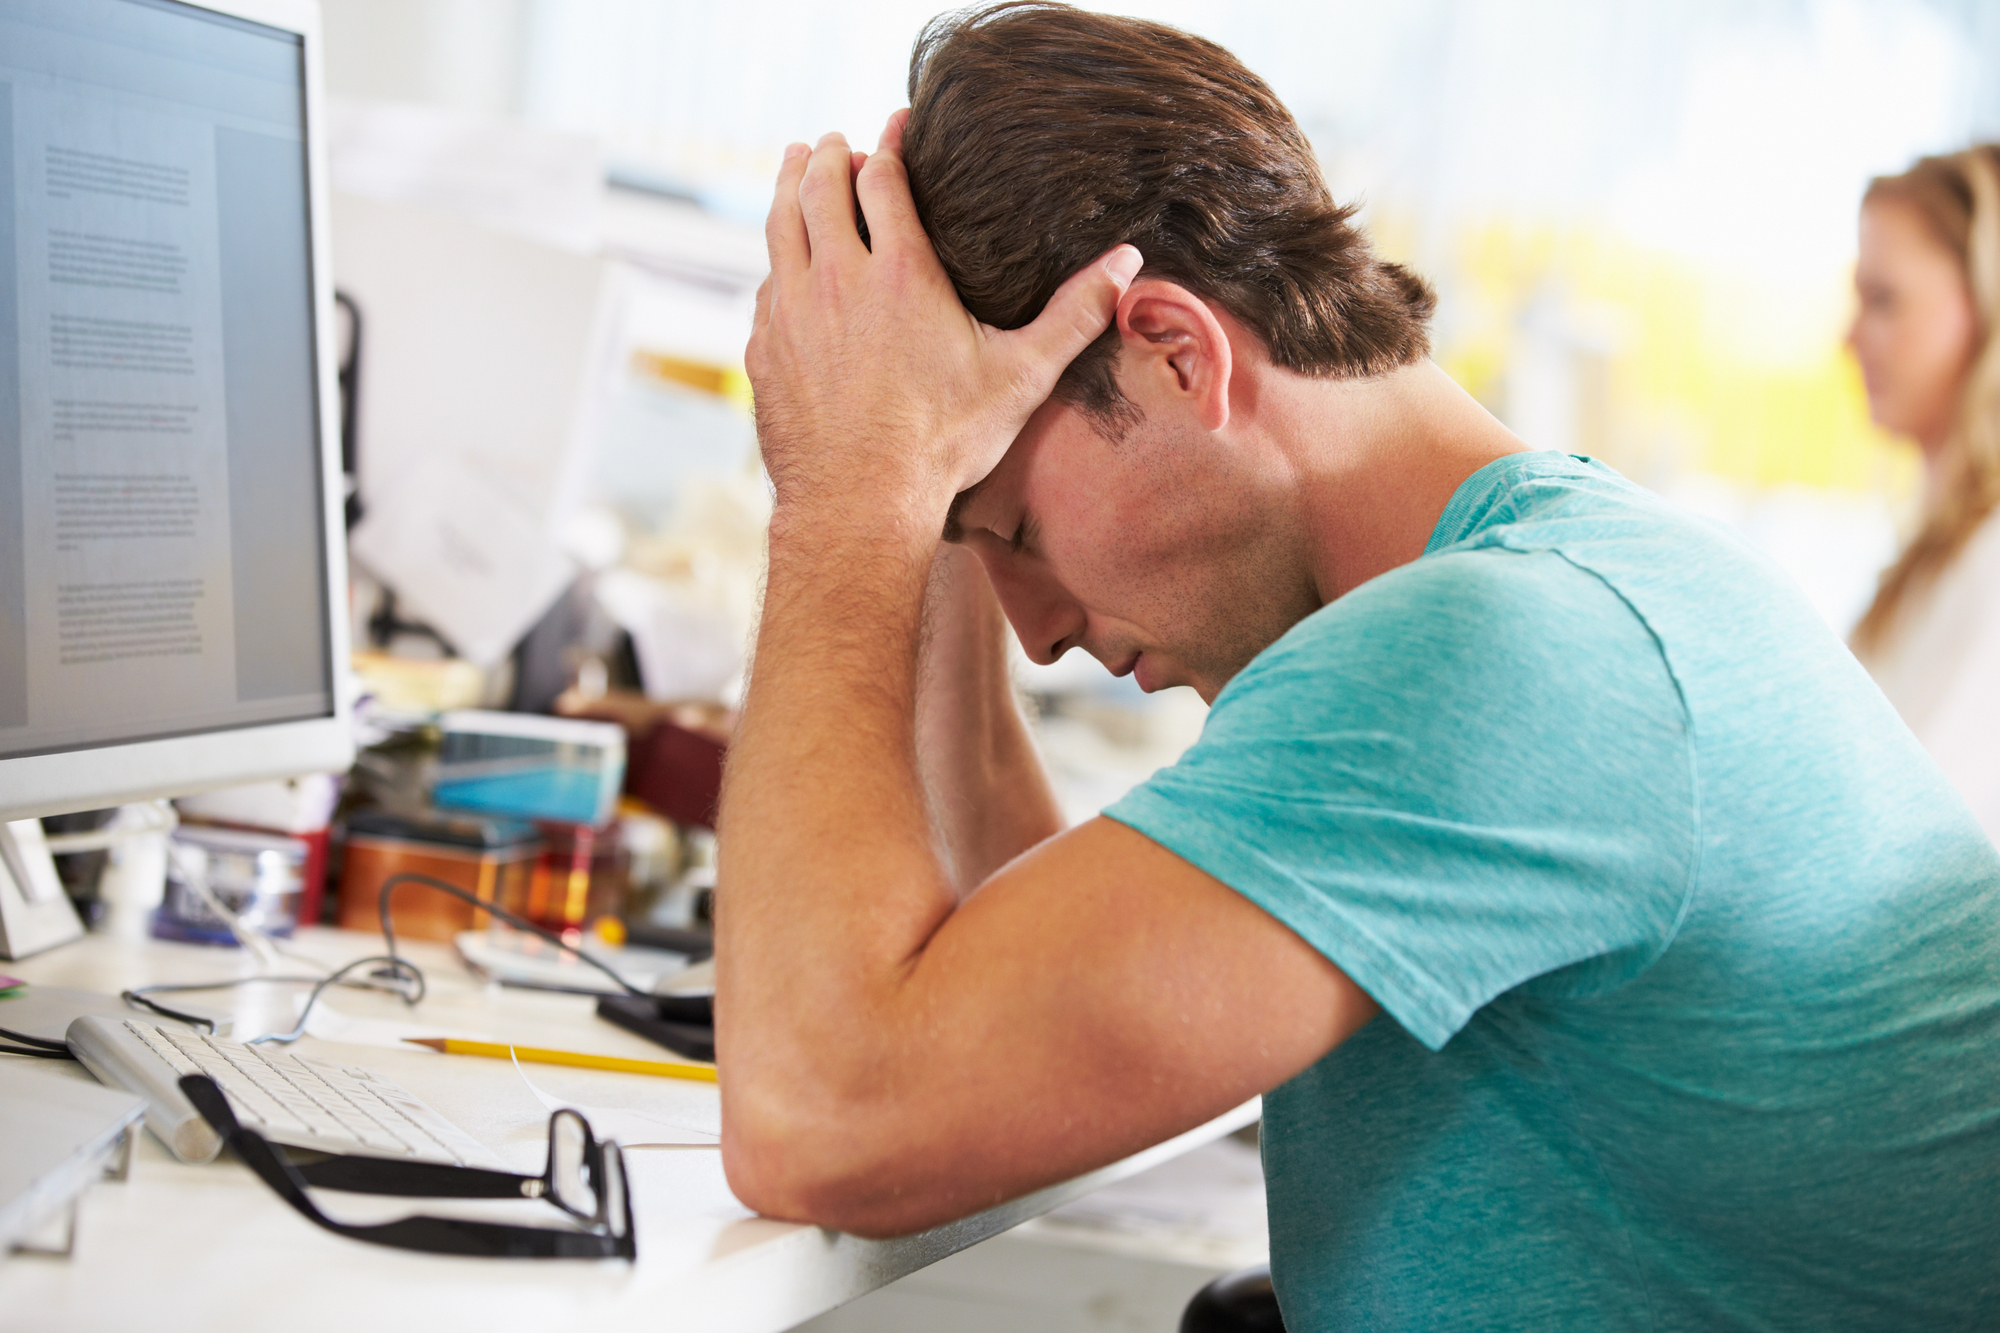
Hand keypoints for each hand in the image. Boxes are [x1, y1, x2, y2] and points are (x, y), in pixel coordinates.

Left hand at [746, 111, 1141, 529]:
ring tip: (793, 166)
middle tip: (835, 141)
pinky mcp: (763, 350)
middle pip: (818, 188)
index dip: (889, 142)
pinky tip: (784, 262)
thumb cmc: (944, 444)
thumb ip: (1074, 315)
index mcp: (900, 272)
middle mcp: (836, 279)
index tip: (897, 123)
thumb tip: (1128, 264)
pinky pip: (766, 285)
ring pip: (779, 226)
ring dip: (787, 188)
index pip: (882, 179)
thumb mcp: (1021, 377)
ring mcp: (791, 313)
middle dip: (828, 154)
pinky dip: (777, 259)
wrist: (860, 504)